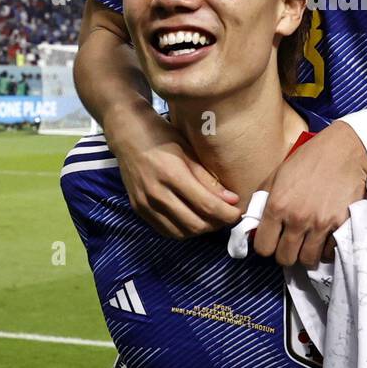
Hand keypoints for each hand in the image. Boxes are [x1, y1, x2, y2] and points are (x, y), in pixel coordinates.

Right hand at [108, 106, 240, 238]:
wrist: (127, 134)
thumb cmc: (162, 137)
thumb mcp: (189, 151)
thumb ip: (208, 179)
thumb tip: (231, 200)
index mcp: (172, 174)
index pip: (206, 206)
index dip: (227, 214)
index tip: (239, 211)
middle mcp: (157, 193)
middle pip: (195, 224)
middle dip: (217, 224)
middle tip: (227, 215)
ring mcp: (145, 204)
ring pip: (181, 233)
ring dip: (201, 229)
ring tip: (212, 218)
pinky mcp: (139, 209)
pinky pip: (165, 231)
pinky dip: (183, 230)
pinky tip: (193, 220)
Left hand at [253, 121, 366, 267]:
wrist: (344, 149)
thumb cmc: (308, 159)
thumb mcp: (277, 174)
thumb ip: (262, 200)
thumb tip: (252, 224)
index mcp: (277, 205)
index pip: (263, 247)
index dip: (266, 246)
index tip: (273, 240)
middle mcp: (297, 217)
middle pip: (285, 258)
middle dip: (285, 252)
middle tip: (291, 242)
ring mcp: (321, 223)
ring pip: (308, 260)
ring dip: (306, 253)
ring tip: (308, 241)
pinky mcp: (341, 224)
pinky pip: (329, 252)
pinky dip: (326, 248)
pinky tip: (324, 236)